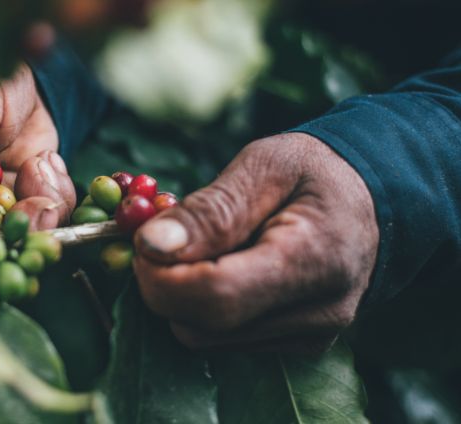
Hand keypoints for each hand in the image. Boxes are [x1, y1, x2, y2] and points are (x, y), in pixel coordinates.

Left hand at [133, 133, 378, 351]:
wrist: (371, 199)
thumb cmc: (315, 172)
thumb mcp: (265, 165)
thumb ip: (210, 209)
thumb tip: (151, 245)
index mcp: (314, 259)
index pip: (216, 295)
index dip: (161, 275)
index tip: (142, 241)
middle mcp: (317, 313)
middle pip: (203, 324)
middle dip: (164, 283)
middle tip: (163, 237)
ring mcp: (308, 336)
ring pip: (203, 336)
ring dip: (181, 294)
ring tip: (203, 246)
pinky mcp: (296, 345)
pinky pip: (221, 337)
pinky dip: (203, 305)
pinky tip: (223, 266)